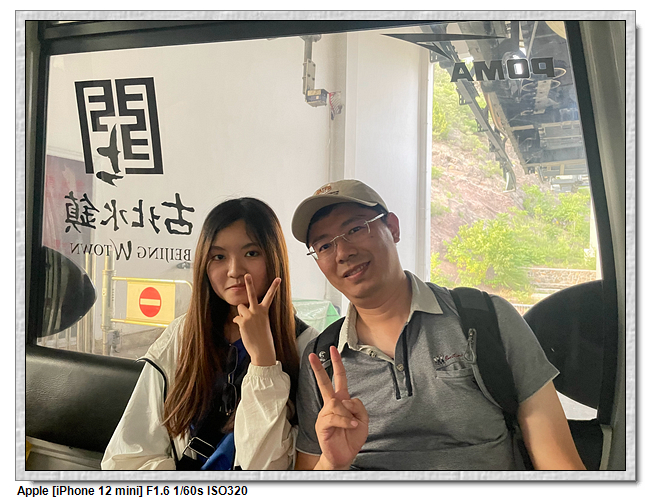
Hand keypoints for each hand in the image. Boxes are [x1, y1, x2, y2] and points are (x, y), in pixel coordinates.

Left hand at [232, 274, 280, 366]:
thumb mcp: (262, 323)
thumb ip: (254, 314)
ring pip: (240, 307)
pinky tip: (244, 330)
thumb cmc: (263, 337)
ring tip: (247, 323)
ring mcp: (249, 316)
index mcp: (264, 311)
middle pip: (252, 295)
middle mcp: (257, 311)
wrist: (262, 349)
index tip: (278, 278)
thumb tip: (240, 312)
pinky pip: (236, 318)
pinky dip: (238, 323)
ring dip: (241, 313)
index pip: (270, 297)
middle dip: (250, 284)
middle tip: (247, 274)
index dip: (274, 287)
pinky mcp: (242, 321)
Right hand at [309, 346, 368, 469]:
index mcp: (341, 400)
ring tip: (352, 425)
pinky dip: (346, 422)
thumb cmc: (351, 437)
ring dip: (348, 415)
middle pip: (324, 383)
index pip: (339, 378)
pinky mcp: (322, 425)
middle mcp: (331, 405)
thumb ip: (358, 406)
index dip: (337, 364)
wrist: (344, 456)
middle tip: (312, 355)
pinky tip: (351, 427)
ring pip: (337, 404)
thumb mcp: (363, 419)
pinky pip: (335, 417)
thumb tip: (346, 401)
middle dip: (318, 368)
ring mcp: (325, 414)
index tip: (333, 349)